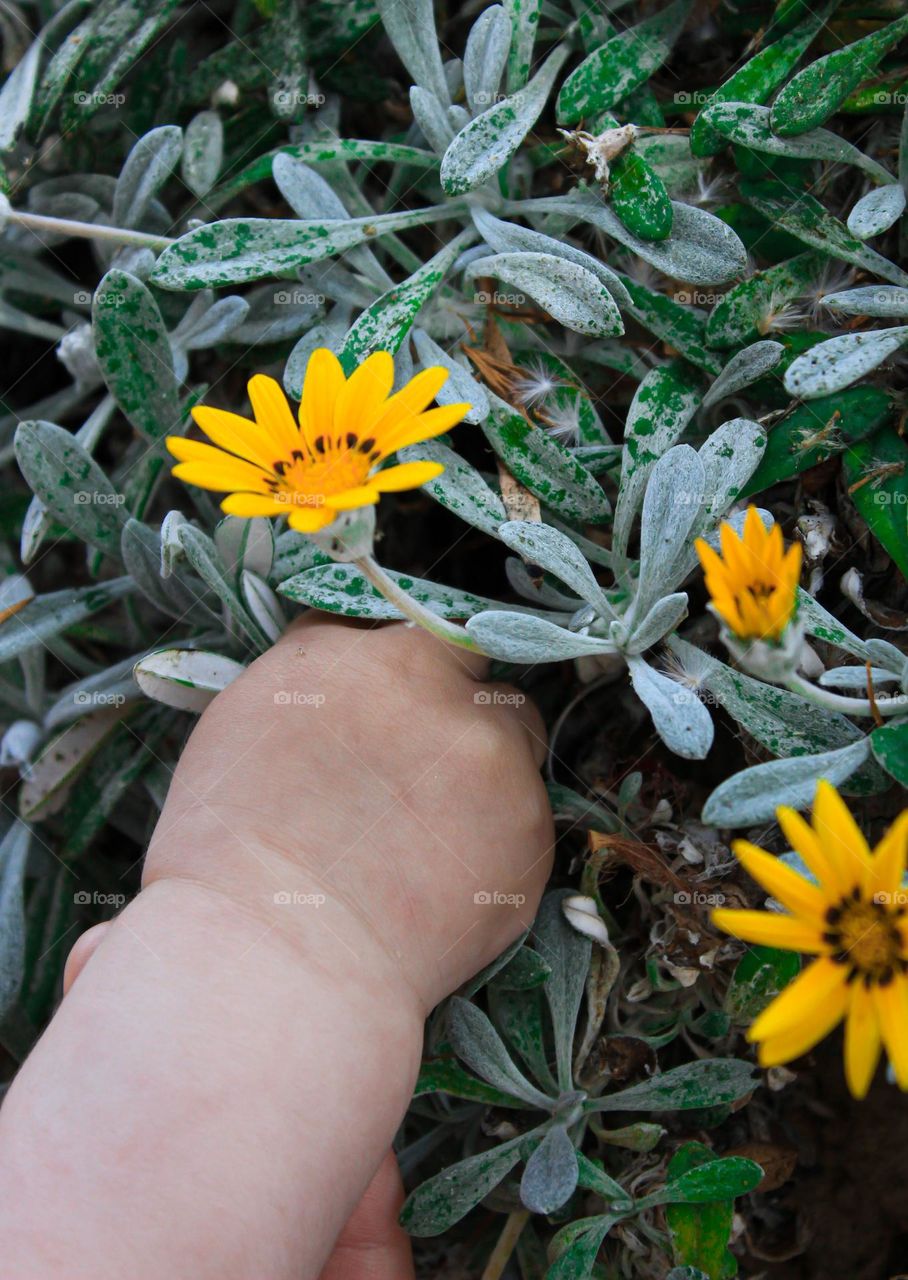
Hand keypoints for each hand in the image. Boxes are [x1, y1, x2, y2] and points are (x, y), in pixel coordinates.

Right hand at [145, 614, 553, 1009]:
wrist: (279, 960)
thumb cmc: (231, 848)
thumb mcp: (250, 718)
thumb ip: (320, 668)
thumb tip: (358, 649)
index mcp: (372, 657)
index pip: (417, 626)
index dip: (410, 666)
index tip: (400, 702)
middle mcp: (445, 694)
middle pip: (480, 677)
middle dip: (458, 711)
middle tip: (419, 772)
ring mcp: (498, 764)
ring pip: (515, 742)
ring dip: (486, 769)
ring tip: (430, 835)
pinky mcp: (531, 836)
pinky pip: (525, 819)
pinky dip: (495, 842)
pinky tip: (441, 883)